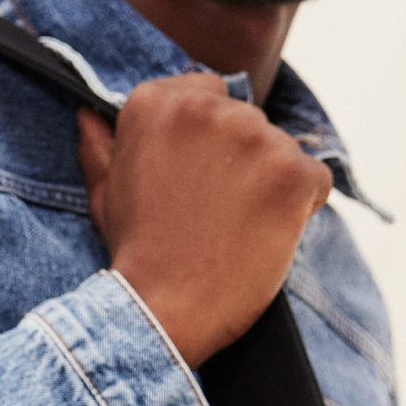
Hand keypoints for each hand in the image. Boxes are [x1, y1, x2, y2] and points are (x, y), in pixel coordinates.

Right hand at [76, 76, 333, 367]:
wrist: (163, 311)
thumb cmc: (135, 255)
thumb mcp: (104, 193)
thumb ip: (101, 147)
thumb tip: (90, 115)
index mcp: (156, 103)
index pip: (209, 94)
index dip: (208, 140)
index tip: (197, 178)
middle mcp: (206, 108)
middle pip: (248, 120)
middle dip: (240, 160)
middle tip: (215, 213)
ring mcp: (254, 137)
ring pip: (282, 149)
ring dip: (270, 184)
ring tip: (238, 229)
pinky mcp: (293, 171)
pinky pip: (316, 179)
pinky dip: (303, 207)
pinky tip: (268, 235)